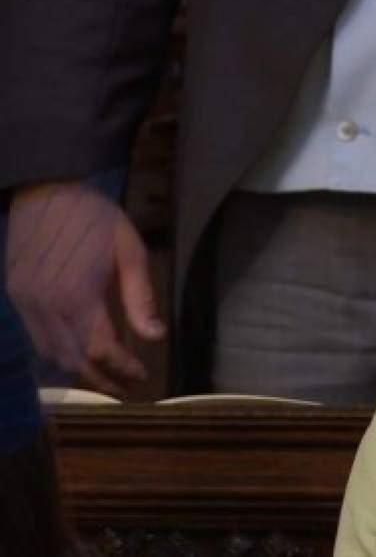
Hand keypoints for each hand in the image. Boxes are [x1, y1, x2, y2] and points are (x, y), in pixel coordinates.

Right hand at [6, 181, 164, 394]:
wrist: (44, 189)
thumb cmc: (95, 218)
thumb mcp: (129, 251)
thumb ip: (140, 297)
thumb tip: (155, 336)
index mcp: (77, 296)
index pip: (101, 349)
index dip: (123, 368)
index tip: (143, 376)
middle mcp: (45, 307)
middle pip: (73, 360)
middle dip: (101, 379)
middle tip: (127, 389)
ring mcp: (25, 302)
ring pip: (50, 353)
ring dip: (78, 370)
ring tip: (107, 377)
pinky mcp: (16, 295)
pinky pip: (37, 337)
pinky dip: (59, 352)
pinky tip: (80, 352)